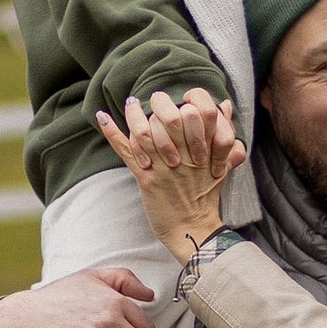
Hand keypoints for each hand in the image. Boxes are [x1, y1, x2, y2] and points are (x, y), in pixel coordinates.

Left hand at [97, 87, 245, 256]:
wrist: (193, 228)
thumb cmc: (206, 194)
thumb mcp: (221, 163)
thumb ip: (224, 132)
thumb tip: (224, 104)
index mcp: (205, 149)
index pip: (197, 112)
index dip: (189, 100)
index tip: (182, 99)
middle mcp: (185, 155)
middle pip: (169, 117)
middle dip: (160, 104)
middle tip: (153, 99)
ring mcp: (164, 167)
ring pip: (145, 131)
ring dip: (134, 114)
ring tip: (132, 103)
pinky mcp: (146, 179)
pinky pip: (126, 151)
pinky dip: (112, 132)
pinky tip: (102, 116)